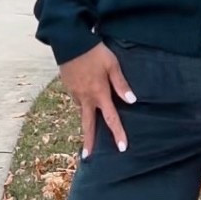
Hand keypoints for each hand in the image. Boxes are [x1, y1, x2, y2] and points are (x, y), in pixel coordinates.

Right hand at [59, 42, 135, 156]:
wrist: (69, 42)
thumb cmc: (94, 52)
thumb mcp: (112, 65)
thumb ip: (121, 84)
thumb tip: (132, 101)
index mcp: (99, 93)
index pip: (110, 118)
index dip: (117, 133)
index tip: (121, 148)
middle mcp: (85, 97)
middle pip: (87, 124)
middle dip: (88, 141)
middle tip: (86, 157)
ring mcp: (75, 93)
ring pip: (82, 111)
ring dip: (86, 120)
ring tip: (89, 128)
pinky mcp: (68, 87)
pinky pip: (77, 100)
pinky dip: (82, 104)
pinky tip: (85, 98)